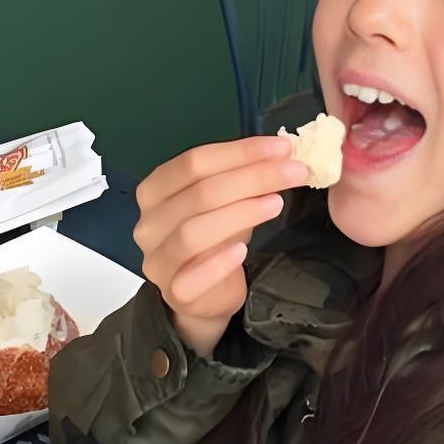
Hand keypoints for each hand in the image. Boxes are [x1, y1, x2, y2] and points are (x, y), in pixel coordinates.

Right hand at [134, 135, 306, 356]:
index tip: (282, 148)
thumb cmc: (213, 240)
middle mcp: (149, 223)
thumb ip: (241, 178)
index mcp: (155, 191)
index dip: (240, 152)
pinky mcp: (174, 293)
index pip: (194, 162)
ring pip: (193, 231)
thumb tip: (282, 154)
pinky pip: (192, 277)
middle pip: (199, 192)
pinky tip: (242, 251)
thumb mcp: (225, 203)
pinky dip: (218, 262)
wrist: (204, 295)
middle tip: (294, 172)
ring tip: (276, 204)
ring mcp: (157, 260)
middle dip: (252, 177)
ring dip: (239, 214)